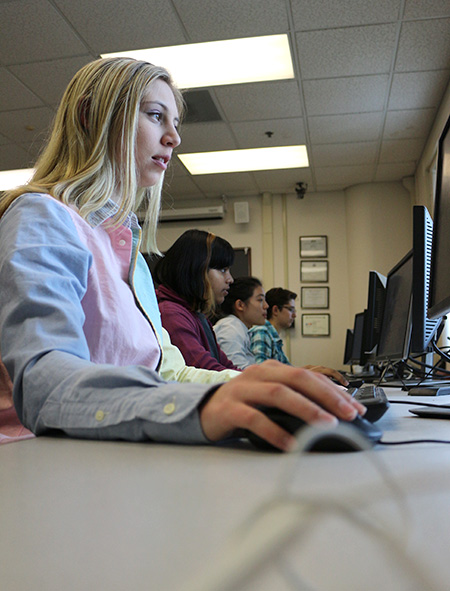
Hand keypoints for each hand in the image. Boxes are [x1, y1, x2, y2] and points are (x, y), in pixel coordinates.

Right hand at [199, 360, 365, 451]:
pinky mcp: (229, 409)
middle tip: (348, 414)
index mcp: (272, 369)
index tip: (355, 408)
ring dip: (306, 409)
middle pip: (297, 379)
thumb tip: (335, 406)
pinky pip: (254, 419)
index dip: (334, 390)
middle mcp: (258, 374)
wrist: (204, 411)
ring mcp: (242, 390)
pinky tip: (290, 444)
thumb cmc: (242, 404)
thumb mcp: (270, 395)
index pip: (309, 375)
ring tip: (326, 425)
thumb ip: (296, 396)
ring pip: (278, 394)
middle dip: (327, 396)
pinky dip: (274, 431)